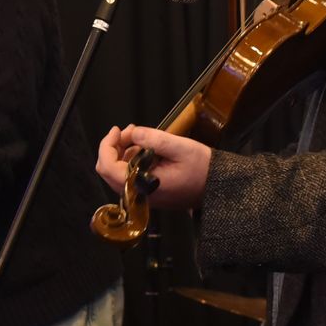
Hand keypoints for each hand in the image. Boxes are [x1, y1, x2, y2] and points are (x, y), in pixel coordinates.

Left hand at [96, 124, 211, 209]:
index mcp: (144, 186)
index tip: (117, 130)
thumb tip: (132, 133)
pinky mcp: (148, 193)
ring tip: (138, 137)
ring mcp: (142, 196)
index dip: (107, 145)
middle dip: (114, 147)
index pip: (108, 168)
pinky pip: (129, 177)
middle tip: (128, 131)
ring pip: (117, 173)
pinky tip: (144, 149)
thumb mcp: (180, 147)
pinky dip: (131, 160)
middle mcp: (139, 195)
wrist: (218, 188)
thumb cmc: (203, 169)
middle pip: (107, 171)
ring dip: (122, 153)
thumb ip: (154, 139)